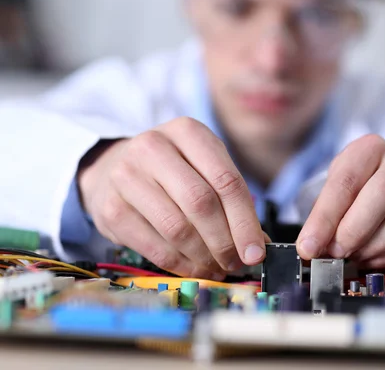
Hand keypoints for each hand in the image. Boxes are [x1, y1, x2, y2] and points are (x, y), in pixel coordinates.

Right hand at [78, 117, 266, 278]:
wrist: (112, 168)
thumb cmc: (172, 170)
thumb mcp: (204, 168)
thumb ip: (232, 200)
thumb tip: (258, 244)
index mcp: (188, 132)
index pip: (226, 181)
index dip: (245, 222)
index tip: (256, 252)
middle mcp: (153, 147)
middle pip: (201, 203)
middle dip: (224, 242)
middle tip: (236, 263)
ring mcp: (127, 176)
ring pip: (177, 228)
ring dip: (203, 257)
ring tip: (217, 268)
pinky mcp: (111, 208)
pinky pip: (154, 247)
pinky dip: (180, 265)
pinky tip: (194, 268)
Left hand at [297, 135, 384, 268]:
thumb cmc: (356, 191)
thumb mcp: (334, 192)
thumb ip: (324, 216)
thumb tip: (312, 247)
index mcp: (371, 149)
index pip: (347, 180)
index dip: (325, 216)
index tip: (309, 245)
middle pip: (383, 192)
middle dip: (353, 229)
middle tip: (334, 252)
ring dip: (373, 245)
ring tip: (352, 256)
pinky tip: (370, 259)